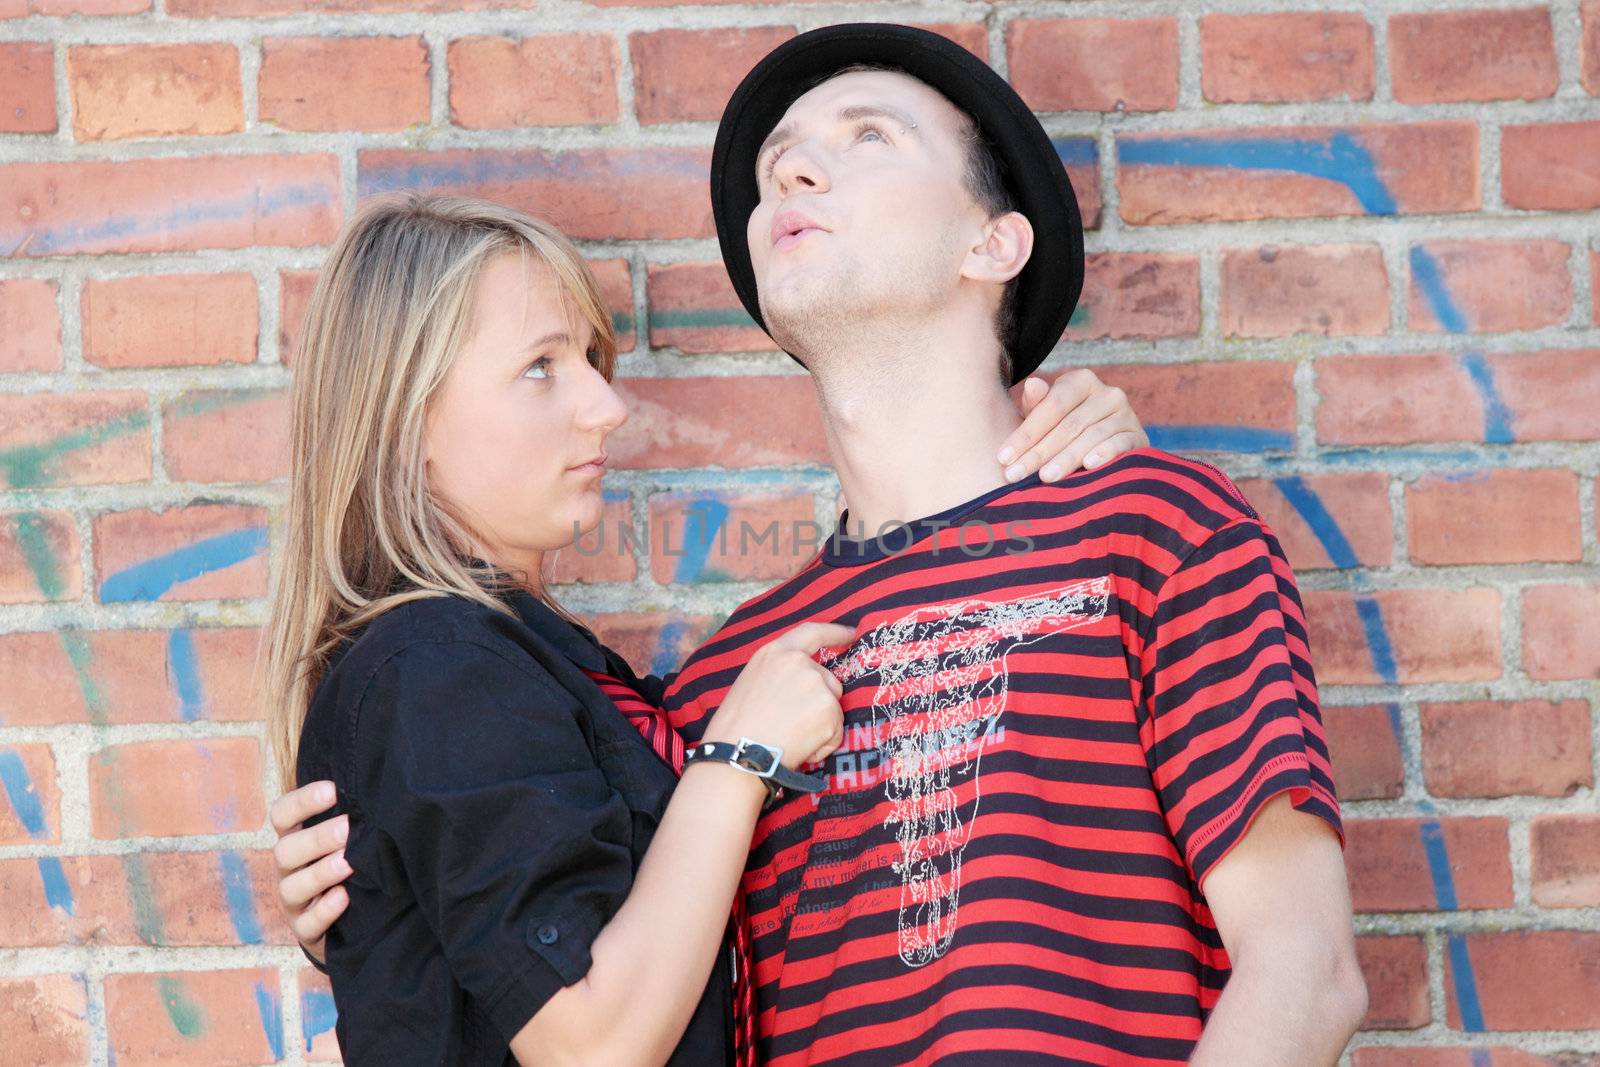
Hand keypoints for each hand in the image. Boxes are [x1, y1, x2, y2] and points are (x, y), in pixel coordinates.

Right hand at [269, 780, 351, 962]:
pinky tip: (344, 898)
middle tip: (348, 827)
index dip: (301, 801)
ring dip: (320, 873)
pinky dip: (324, 910)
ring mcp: (293, 902)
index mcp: (295, 840)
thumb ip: (350, 818)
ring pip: (292, 887)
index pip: (282, 815)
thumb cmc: (347, 865)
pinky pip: (306, 924)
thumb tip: (376, 788)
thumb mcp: (344, 840)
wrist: (345, 921)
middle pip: (285, 851)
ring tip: (348, 863)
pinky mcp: (304, 931)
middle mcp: (289, 869)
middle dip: (317, 838)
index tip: (332, 790)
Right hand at [702, 621, 853, 768]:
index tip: (851, 634)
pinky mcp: (829, 709)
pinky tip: (799, 748)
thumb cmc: (735, 728)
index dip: (834, 633)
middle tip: (794, 727)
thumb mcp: (751, 684)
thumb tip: (801, 689)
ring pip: (833, 708)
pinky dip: (823, 744)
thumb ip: (779, 675)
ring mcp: (816, 684)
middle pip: (828, 680)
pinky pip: (835, 732)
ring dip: (821, 725)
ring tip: (791, 739)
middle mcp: (799, 662)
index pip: (812, 633)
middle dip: (822, 703)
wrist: (737, 756)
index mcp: (774, 653)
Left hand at [998, 369, 1147, 481]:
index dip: (1026, 433)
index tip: (1003, 458)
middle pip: (1069, 425)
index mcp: (1080, 381)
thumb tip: (1032, 384)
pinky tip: (1089, 466)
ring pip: (1091, 436)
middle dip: (1039, 452)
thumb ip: (1036, 405)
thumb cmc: (1062, 432)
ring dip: (1066, 458)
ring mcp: (1126, 414)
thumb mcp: (1045, 419)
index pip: (1051, 406)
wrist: (1105, 449)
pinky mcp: (1138, 436)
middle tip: (1015, 475)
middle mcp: (1107, 393)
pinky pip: (1121, 444)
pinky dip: (1105, 454)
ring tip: (1044, 477)